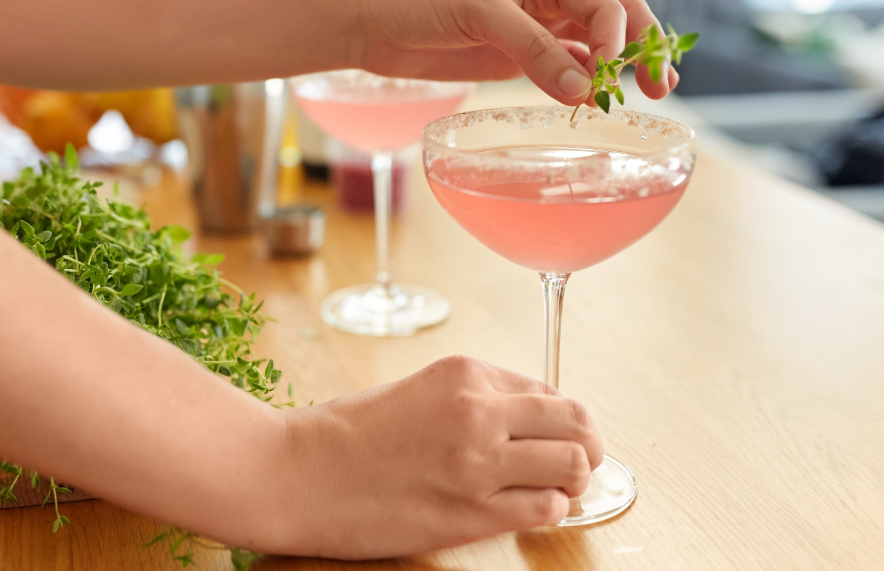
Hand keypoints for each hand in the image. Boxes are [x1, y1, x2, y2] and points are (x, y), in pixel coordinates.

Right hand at [268, 355, 602, 558]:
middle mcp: (479, 410)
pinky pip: (547, 508)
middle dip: (586, 444)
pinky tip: (527, 510)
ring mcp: (478, 461)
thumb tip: (525, 420)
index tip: (552, 437)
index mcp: (465, 373)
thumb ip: (471, 399)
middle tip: (577, 463)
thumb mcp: (416, 391)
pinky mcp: (472, 510)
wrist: (297, 474)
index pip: (549, 391)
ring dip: (573, 480)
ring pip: (573, 464)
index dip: (560, 420)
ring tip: (553, 489)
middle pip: (576, 422)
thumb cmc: (344, 435)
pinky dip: (550, 510)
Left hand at [355, 0, 678, 103]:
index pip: (604, 2)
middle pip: (615, 21)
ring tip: (645, 99)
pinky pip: (563, 71)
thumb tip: (583, 89)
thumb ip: (531, 48)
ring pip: (594, 50)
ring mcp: (534, 30)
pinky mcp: (515, 60)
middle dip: (642, 50)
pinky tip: (593, 104)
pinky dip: (583, 87)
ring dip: (619, 72)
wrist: (369, 18)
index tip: (610, 74)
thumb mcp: (477, 11)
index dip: (619, 39)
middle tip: (661, 86)